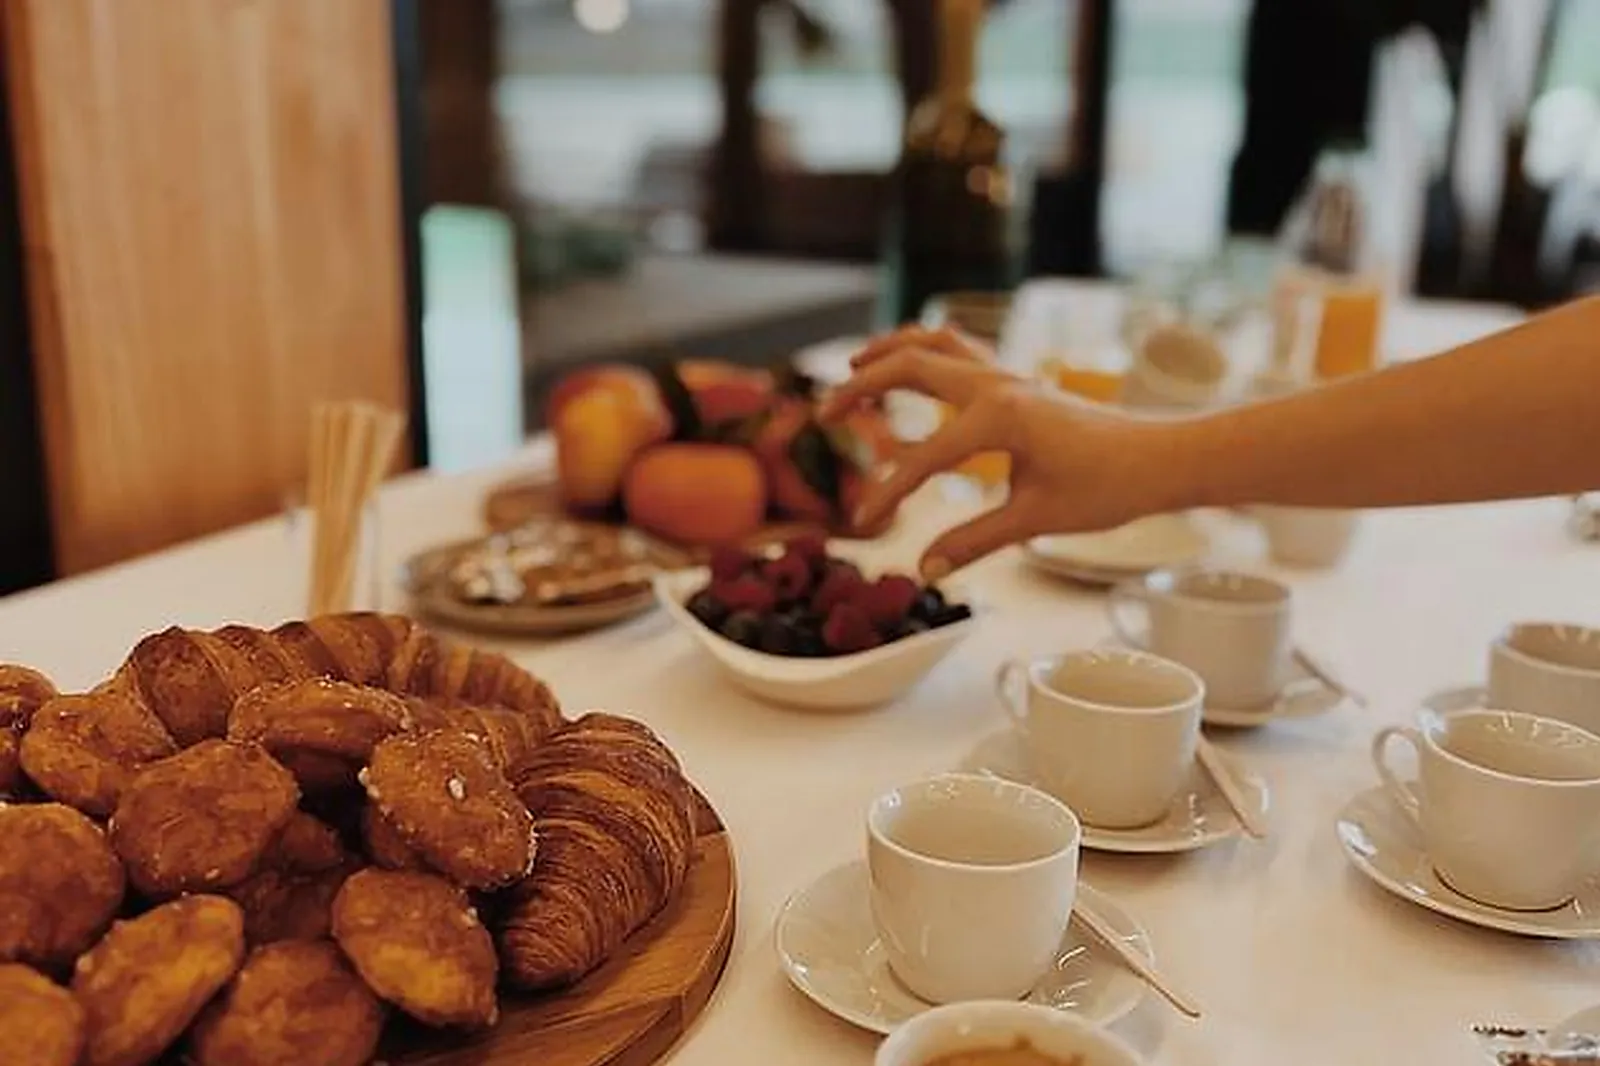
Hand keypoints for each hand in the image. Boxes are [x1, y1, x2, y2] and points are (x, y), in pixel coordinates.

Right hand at [819, 326, 1178, 578]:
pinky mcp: (1018, 382)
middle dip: (862, 387)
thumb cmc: (1108, 488)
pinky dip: (927, 350)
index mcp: (999, 419)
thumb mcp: (1036, 519)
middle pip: (911, 367)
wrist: (1161, 459)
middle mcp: (997, 385)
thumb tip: (926, 566)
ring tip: (854, 367)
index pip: (924, 458)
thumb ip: (974, 540)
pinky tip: (911, 363)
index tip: (865, 524)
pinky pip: (961, 351)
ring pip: (935, 344)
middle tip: (825, 414)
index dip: (889, 494)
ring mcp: (1008, 377)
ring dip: (891, 351)